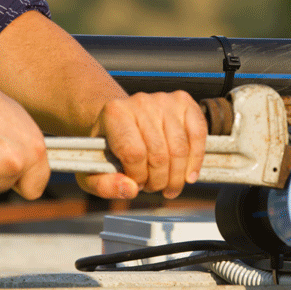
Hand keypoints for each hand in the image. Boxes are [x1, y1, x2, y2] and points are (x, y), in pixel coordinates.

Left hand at [76, 90, 207, 199]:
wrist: (122, 120)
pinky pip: (198, 134)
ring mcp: (164, 100)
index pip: (134, 153)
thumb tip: (130, 189)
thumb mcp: (92, 170)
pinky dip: (196, 159)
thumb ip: (103, 184)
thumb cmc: (108, 146)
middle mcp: (139, 102)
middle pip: (159, 154)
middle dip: (159, 181)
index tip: (136, 183)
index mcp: (114, 114)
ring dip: (177, 176)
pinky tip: (189, 174)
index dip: (138, 176)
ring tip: (168, 184)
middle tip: (154, 187)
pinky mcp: (183, 102)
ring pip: (180, 149)